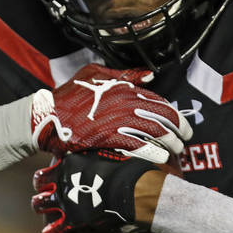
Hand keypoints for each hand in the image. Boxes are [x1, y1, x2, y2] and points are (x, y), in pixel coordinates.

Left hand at [31, 151, 160, 232]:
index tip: (56, 172)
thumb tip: (95, 152)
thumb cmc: (124, 169)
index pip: (54, 161)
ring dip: (40, 205)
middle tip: (47, 190)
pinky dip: (52, 232)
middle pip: (39, 182)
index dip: (54, 169)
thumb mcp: (106, 154)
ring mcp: (65, 199)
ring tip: (42, 207)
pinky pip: (55, 228)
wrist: (131, 189)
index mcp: (69, 161)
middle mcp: (62, 179)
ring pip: (39, 203)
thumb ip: (93, 155)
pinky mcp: (72, 218)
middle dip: (41, 187)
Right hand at [33, 64, 191, 161]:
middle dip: (179, 130)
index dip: (175, 115)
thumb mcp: (95, 73)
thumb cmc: (70, 93)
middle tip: (186, 140)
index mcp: (124, 87)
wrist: (47, 115)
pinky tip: (161, 159)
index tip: (182, 125)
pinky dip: (152, 153)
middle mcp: (124, 103)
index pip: (160, 101)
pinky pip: (137, 146)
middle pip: (163, 117)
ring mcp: (117, 120)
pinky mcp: (108, 137)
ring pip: (154, 132)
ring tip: (176, 151)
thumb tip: (149, 76)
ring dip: (169, 143)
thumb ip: (124, 74)